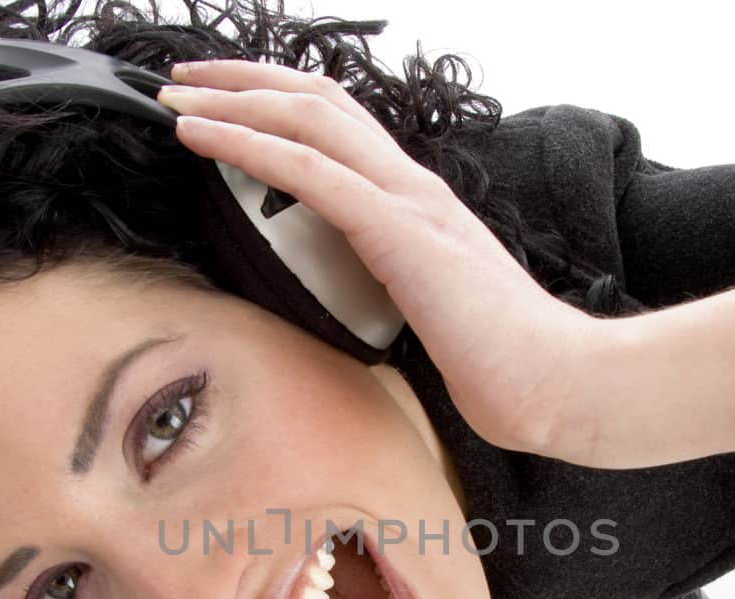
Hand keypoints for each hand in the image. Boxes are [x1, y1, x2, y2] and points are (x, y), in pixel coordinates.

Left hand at [158, 60, 596, 458]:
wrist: (559, 385)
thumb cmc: (504, 365)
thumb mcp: (435, 316)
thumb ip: (398, 295)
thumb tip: (359, 314)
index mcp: (421, 203)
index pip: (344, 126)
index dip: (280, 103)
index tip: (224, 102)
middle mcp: (413, 186)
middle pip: (318, 101)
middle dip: (243, 80)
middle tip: (181, 77)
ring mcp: (408, 202)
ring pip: (306, 120)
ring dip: (231, 101)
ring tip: (175, 95)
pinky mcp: (398, 232)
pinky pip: (308, 172)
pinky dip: (244, 144)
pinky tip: (199, 136)